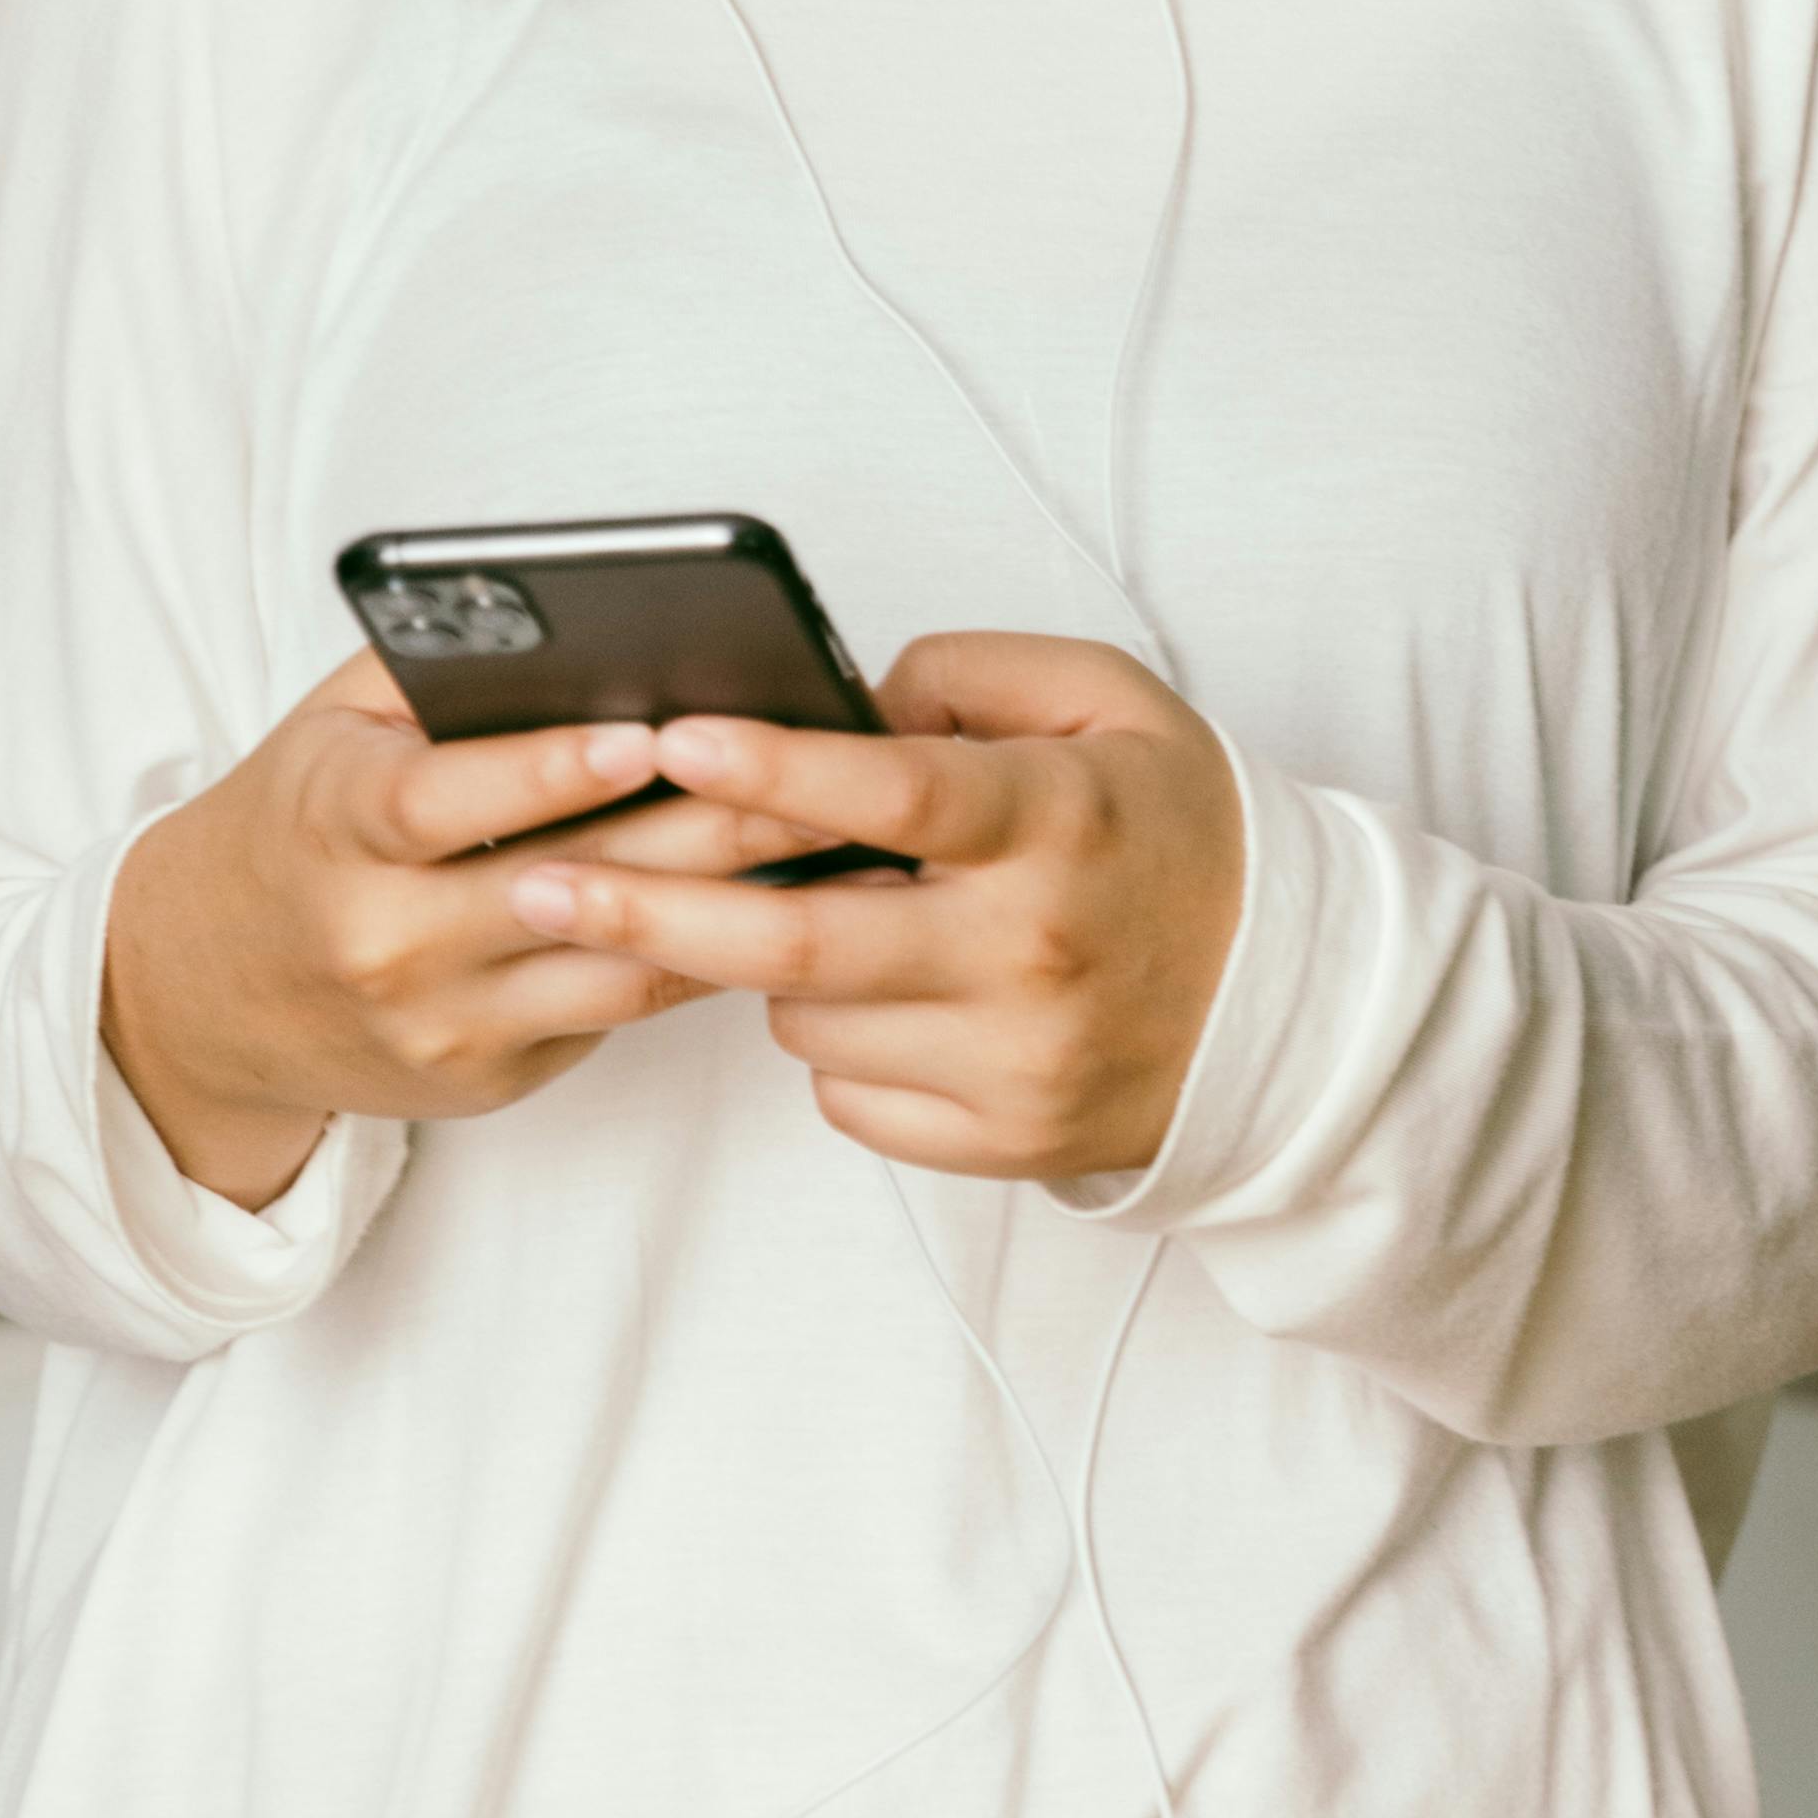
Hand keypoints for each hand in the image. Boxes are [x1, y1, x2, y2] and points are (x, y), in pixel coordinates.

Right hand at [102, 651, 812, 1211]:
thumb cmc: (298, 826)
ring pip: (616, 961)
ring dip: (739, 907)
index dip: (550, 770)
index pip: (444, 801)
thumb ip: (435, 671)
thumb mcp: (329, 729)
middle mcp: (384, 939)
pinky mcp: (485, 1077)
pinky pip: (618, 1010)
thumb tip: (569, 615)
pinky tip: (789, 910)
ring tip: (842, 844)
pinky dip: (706, 957)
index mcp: (334, 830)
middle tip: (822, 776)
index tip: (648, 732)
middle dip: (707, 828)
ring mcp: (438, 1021)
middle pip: (569, 882)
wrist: (198, 995)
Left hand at [496, 630, 1246, 1184]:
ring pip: (807, 1022)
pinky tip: (882, 1001)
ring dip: (769, 970)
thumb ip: (972, 675)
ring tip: (808, 921)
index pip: (895, 793)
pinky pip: (850, 1101)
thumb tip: (842, 698)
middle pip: (798, 942)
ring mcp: (1013, 1061)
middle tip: (531, 883)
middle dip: (643, 910)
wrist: (1286, 1003)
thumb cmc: (1174, 832)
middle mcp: (1029, 951)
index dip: (773, 767)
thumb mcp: (1112, 703)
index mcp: (1056, 823)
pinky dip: (837, 1049)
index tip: (671, 740)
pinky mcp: (1001, 1142)